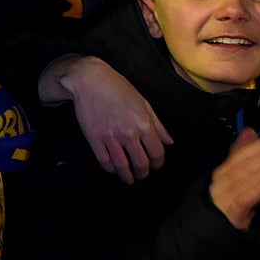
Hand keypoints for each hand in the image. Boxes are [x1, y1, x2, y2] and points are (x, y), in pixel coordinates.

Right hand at [41, 54, 171, 183]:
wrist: (90, 81)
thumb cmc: (118, 88)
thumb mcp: (143, 103)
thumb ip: (157, 125)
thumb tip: (168, 142)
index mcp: (144, 123)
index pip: (157, 152)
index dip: (158, 163)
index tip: (155, 165)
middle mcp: (129, 133)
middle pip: (140, 162)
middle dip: (143, 172)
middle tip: (142, 174)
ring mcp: (110, 136)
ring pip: (122, 165)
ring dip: (127, 176)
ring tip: (129, 179)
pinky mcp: (94, 138)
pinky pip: (104, 160)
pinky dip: (110, 168)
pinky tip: (114, 170)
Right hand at [209, 126, 259, 230]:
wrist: (213, 229)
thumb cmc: (231, 201)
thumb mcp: (238, 177)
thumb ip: (244, 155)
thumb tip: (249, 131)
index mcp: (224, 170)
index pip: (244, 152)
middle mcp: (222, 180)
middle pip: (247, 163)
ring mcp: (224, 196)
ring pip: (247, 178)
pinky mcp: (231, 211)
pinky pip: (246, 197)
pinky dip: (259, 187)